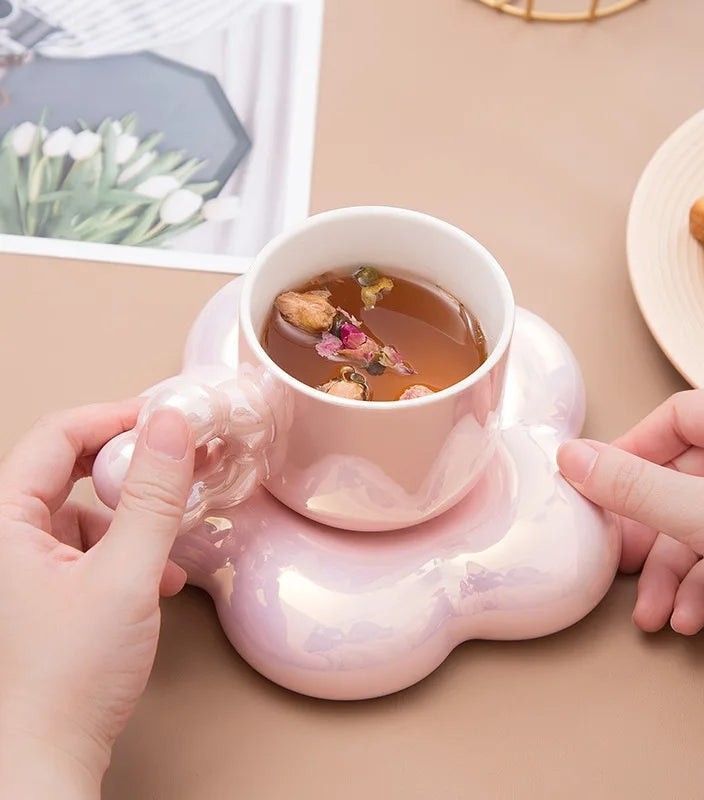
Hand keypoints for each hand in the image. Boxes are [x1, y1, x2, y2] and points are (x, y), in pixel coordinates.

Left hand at [0, 402, 193, 798]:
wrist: (47, 759)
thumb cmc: (68, 679)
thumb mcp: (126, 576)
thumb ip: (152, 497)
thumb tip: (171, 429)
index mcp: (2, 525)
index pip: (55, 438)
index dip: (112, 418)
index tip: (162, 419)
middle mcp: (5, 540)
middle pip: (64, 468)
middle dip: (124, 465)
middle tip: (169, 459)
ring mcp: (22, 568)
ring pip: (81, 510)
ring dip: (132, 517)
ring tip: (167, 542)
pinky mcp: (44, 592)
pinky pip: (88, 547)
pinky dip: (128, 551)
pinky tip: (158, 580)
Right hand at [557, 389, 703, 642]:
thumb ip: (635, 487)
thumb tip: (572, 458)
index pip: (678, 418)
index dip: (632, 449)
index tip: (597, 481)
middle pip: (683, 482)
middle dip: (650, 535)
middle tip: (620, 558)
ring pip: (702, 528)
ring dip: (671, 575)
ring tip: (654, 610)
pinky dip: (703, 590)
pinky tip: (690, 618)